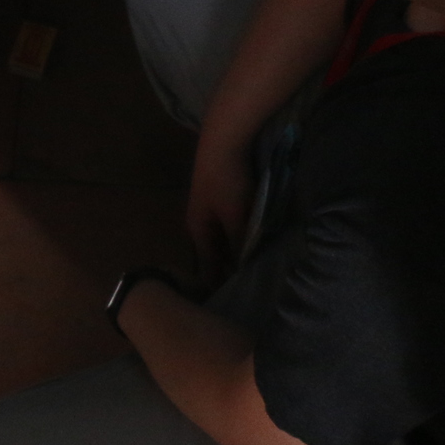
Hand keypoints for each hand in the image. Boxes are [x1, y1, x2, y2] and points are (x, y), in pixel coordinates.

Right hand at [185, 135, 252, 286]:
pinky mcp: (218, 199)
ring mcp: (207, 209)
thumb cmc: (227, 182)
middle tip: (241, 290)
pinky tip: (247, 241)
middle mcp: (198, 222)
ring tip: (248, 269)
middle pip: (211, 254)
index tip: (226, 302)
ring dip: (231, 253)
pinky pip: (226, 227)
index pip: (206, 265)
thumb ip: (239, 243)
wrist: (223, 142)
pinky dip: (234, 238)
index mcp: (197, 229)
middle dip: (224, 270)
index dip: (215, 282)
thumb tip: (243, 268)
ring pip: (219, 240)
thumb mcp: (235, 216)